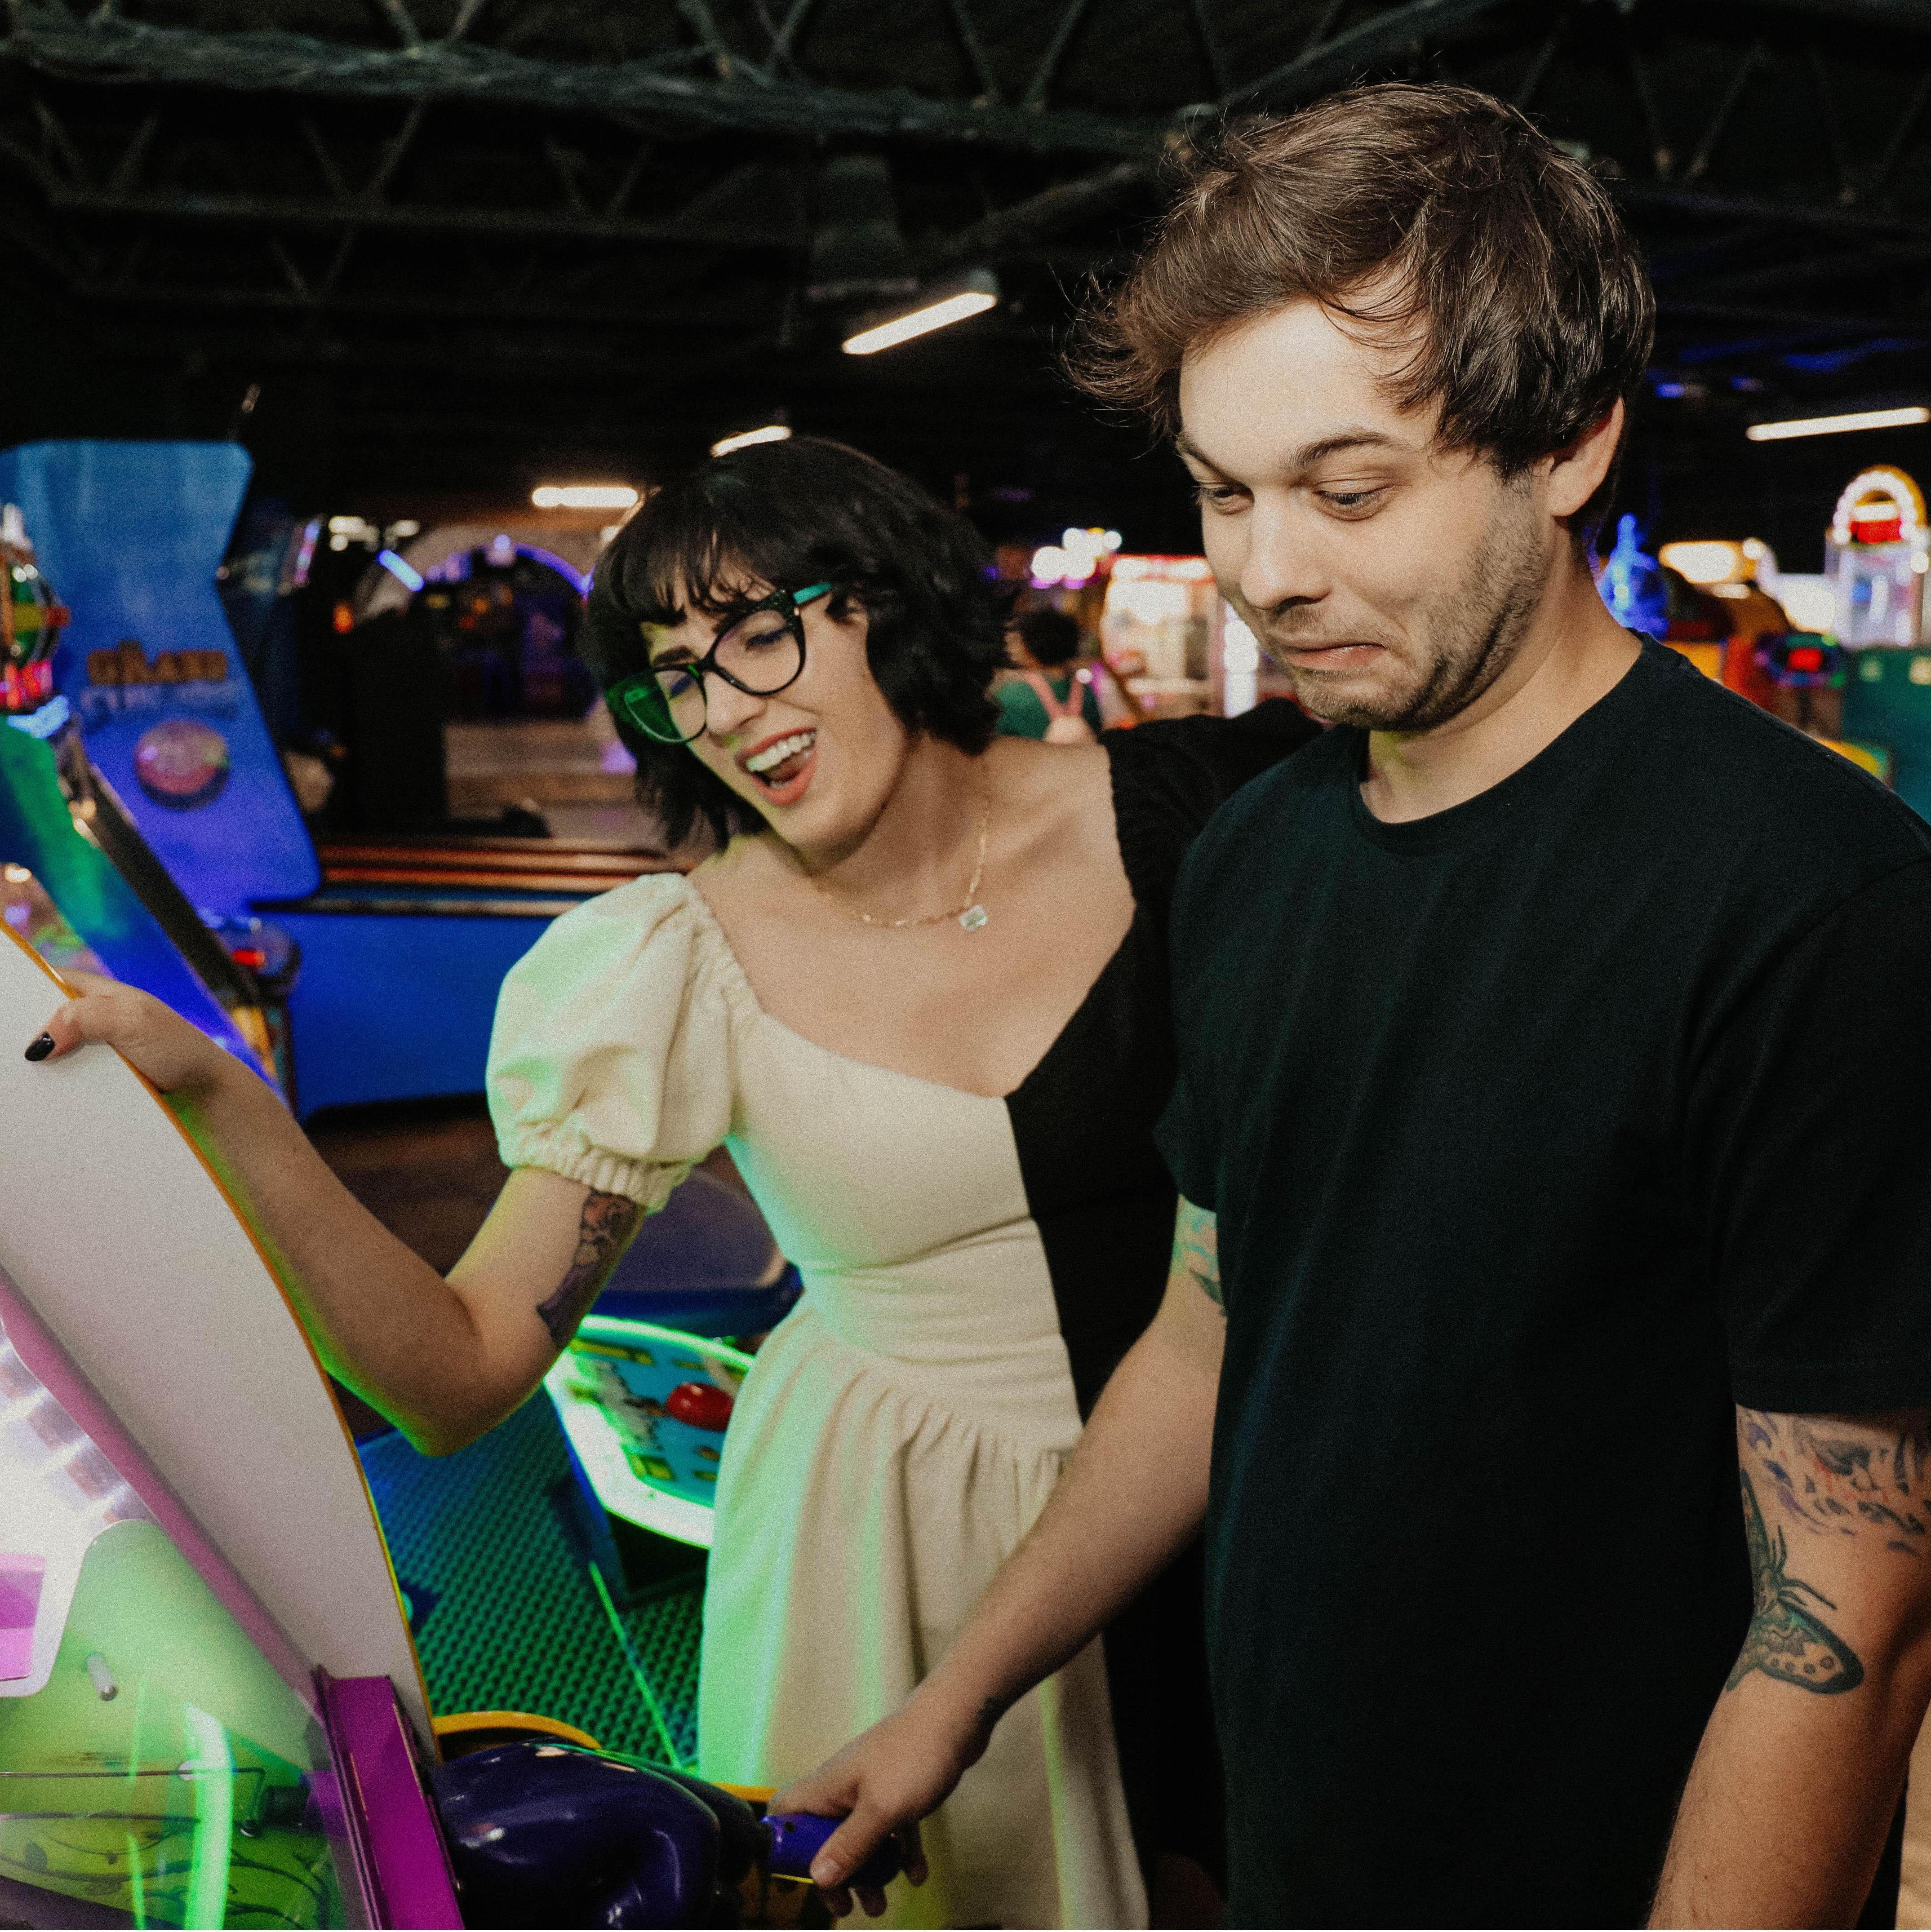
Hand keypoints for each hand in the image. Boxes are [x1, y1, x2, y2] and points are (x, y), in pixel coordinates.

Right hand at [24, 973, 236, 1096]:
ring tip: (12, 1081)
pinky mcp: (94, 1073)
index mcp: (93, 991)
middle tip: (7, 1057)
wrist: (204, 1088)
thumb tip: (40, 1041)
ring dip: (36, 1066)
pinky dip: (54, 1084)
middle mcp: (87, 1015)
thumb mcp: (133, 1021)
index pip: (41, 981)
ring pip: (49, 1052)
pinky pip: (64, 1076)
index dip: (16, 993)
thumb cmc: (177, 1046)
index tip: (2, 1016)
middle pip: (38, 1020)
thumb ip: (88, 1017)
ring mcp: (90, 1046)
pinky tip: (37, 1098)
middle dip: (21, 1035)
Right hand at [767, 1692, 991, 1918]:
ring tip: (880, 1904)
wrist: (958, 1716)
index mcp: (828, 1786)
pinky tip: (916, 1873)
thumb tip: (818, 1878)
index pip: (785, 1814)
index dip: (785, 1847)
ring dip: (868, 1870)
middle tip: (847, 1905)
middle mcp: (844, 1786)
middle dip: (834, 1873)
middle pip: (823, 1836)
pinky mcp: (900, 1787)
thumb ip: (850, 1844)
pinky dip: (900, 1850)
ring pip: (860, 1836)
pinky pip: (892, 1827)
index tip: (801, 1880)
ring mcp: (872, 1785)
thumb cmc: (914, 1757)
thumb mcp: (881, 1809)